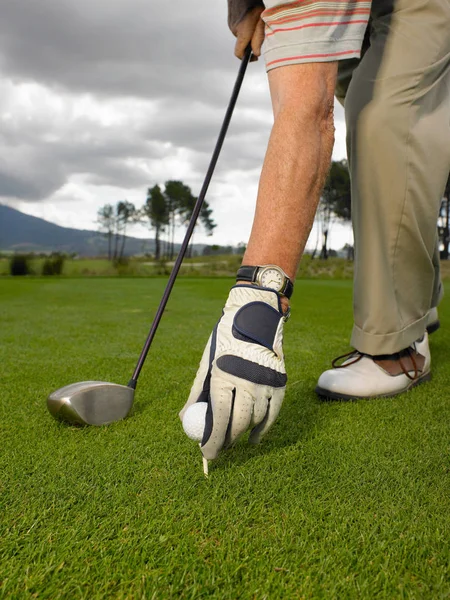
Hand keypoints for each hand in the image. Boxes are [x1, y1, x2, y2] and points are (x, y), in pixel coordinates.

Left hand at [180, 285, 287, 459]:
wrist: (255, 318)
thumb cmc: (225, 342)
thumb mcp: (206, 363)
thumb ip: (196, 392)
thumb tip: (185, 419)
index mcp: (224, 375)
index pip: (219, 417)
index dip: (213, 440)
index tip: (207, 454)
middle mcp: (247, 381)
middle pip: (238, 423)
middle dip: (227, 441)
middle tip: (219, 450)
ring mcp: (266, 383)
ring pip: (255, 420)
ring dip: (243, 434)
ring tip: (233, 440)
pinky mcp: (280, 384)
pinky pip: (272, 415)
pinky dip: (263, 429)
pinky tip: (254, 438)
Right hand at [234, 6, 264, 61]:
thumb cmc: (255, 4)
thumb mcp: (262, 20)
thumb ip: (259, 38)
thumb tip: (256, 54)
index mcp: (243, 30)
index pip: (239, 53)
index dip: (246, 58)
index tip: (253, 58)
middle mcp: (235, 29)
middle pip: (242, 45)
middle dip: (251, 43)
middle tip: (259, 35)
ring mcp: (231, 25)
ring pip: (241, 37)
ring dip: (248, 34)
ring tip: (254, 23)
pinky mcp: (230, 22)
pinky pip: (238, 30)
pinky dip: (245, 28)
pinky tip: (249, 19)